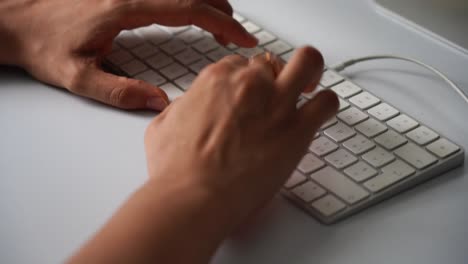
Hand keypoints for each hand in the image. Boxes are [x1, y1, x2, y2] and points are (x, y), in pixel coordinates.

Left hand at [1, 0, 256, 109]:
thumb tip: (159, 102)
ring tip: (223, 28)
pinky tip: (193, 16)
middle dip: (223, 13)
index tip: (242, 37)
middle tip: (239, 37)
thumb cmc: (43, 44)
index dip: (221, 23)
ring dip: (208, 4)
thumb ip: (120, 91)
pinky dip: (190, 3)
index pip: (187, 9)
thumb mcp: (78, 77)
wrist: (16, 21)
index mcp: (125, 7)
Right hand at [69, 47, 337, 263]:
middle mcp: (250, 84)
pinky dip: (326, 105)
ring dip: (310, 75)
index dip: (246, 81)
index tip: (249, 94)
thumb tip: (188, 107)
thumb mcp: (163, 126)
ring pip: (308, 64)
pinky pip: (327, 102)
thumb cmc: (176, 168)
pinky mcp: (297, 130)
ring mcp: (277, 104)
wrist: (192, 196)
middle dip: (277, 74)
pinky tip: (318, 115)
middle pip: (274, 62)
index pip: (241, 65)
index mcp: (217, 80)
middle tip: (279, 90)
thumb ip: (181, 108)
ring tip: (309, 90)